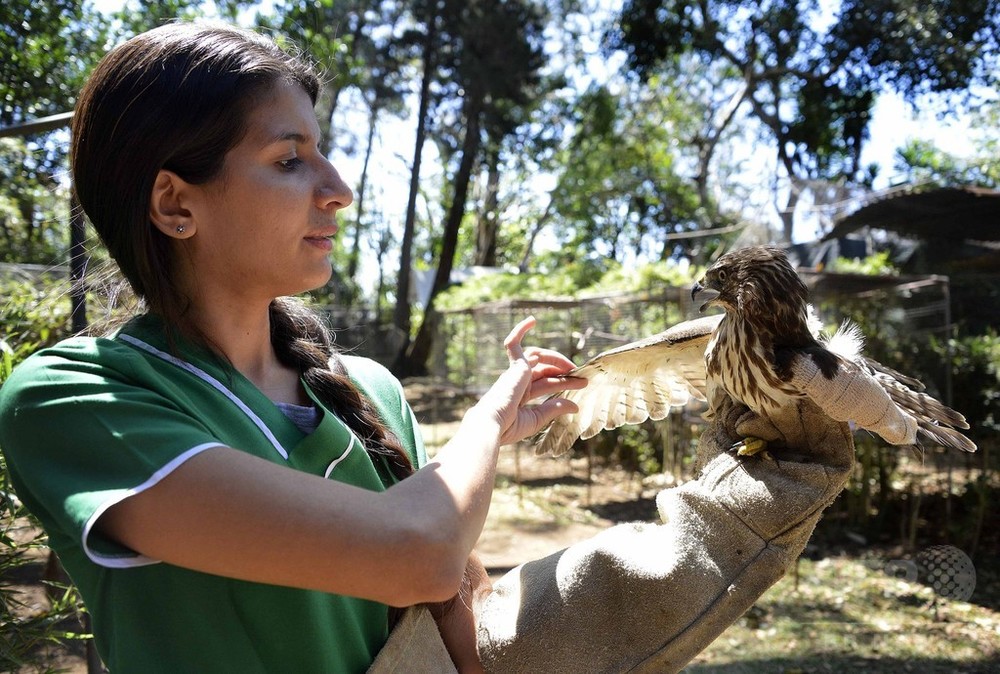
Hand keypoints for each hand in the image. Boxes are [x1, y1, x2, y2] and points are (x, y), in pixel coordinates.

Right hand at [473, 316, 585, 445]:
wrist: (492, 425)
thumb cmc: (508, 427)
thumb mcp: (537, 418)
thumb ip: (555, 409)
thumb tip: (576, 406)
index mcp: (519, 395)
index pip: (546, 384)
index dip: (564, 383)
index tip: (583, 384)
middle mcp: (516, 381)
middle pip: (544, 369)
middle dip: (563, 371)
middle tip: (581, 375)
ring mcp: (514, 373)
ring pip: (537, 356)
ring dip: (556, 359)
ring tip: (572, 367)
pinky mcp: (513, 366)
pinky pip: (513, 343)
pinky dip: (520, 330)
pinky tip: (532, 320)